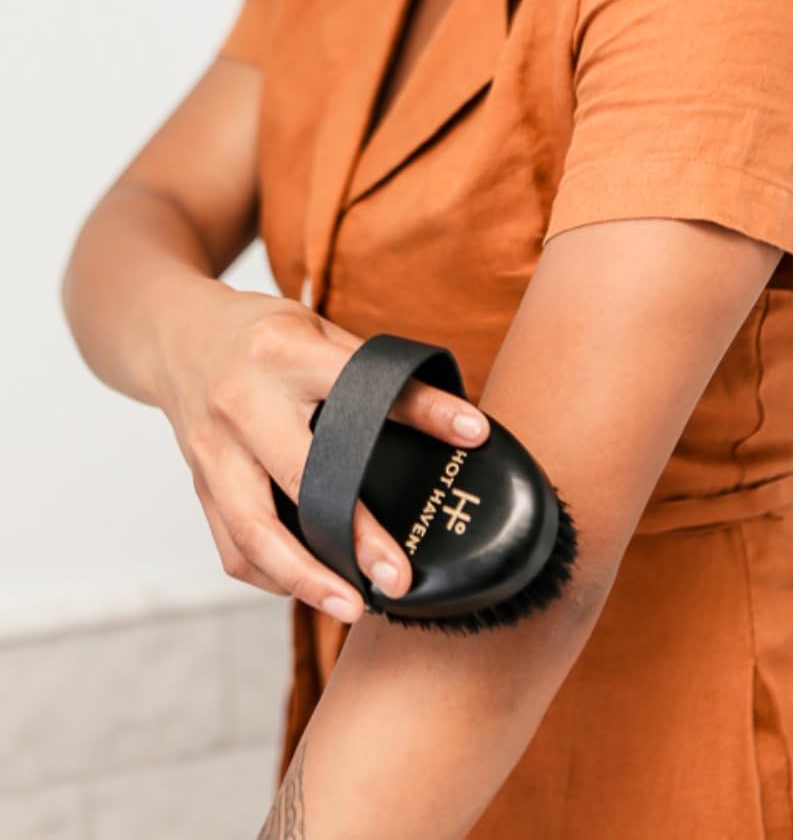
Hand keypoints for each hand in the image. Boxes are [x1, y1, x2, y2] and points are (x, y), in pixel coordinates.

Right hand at [149, 282, 490, 621]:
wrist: (175, 335)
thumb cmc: (261, 334)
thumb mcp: (319, 333)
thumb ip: (374, 374)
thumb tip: (462, 422)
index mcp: (282, 353)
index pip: (360, 387)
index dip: (421, 410)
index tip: (472, 435)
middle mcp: (241, 402)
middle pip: (299, 477)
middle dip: (350, 534)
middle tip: (396, 576)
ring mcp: (214, 449)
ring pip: (253, 530)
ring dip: (304, 579)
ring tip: (353, 606)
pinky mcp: (199, 484)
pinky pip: (232, 547)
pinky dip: (271, 576)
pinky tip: (309, 586)